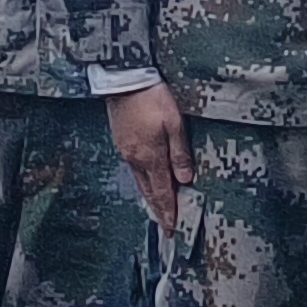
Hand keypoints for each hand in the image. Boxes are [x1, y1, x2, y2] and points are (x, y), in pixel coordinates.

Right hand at [108, 83, 191, 237]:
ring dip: (150, 196)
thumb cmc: (152, 97)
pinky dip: (142, 180)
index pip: (162, 192)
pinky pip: (134, 168)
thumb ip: (180, 154)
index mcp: (150, 157)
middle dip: (158, 210)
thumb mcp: (174, 123)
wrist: (124, 78)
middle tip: (166, 226)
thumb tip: (185, 180)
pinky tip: (146, 180)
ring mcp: (125, 150)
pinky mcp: (121, 140)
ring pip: (140, 181)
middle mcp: (135, 158)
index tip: (173, 228)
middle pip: (149, 191)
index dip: (168, 211)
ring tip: (157, 209)